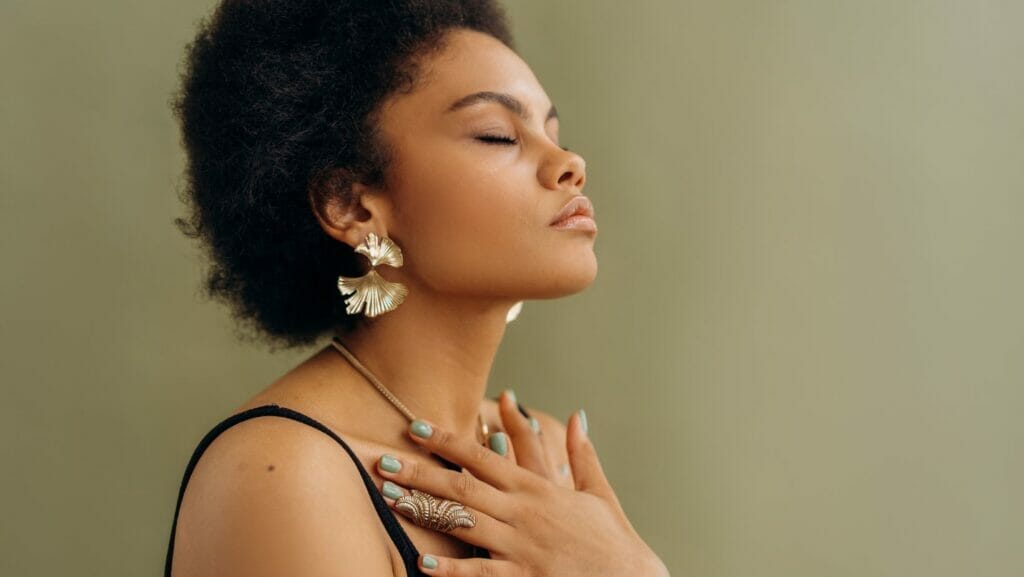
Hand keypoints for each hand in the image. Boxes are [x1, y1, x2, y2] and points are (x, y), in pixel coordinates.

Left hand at [374, 393, 669, 576]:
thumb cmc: (614, 541)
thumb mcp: (599, 493)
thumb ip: (582, 454)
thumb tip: (578, 416)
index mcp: (538, 488)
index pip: (483, 456)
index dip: (447, 441)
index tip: (416, 428)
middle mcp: (524, 512)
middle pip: (462, 486)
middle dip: (420, 472)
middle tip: (383, 461)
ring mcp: (521, 546)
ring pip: (464, 522)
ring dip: (424, 510)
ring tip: (391, 499)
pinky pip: (481, 573)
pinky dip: (452, 569)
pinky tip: (424, 563)